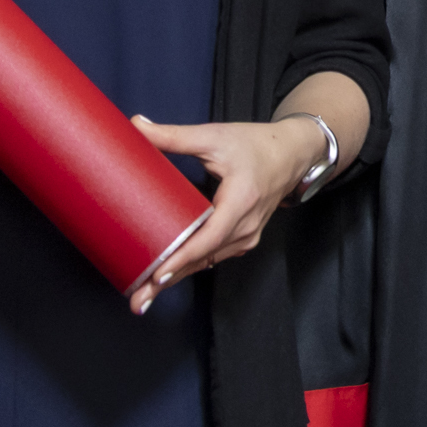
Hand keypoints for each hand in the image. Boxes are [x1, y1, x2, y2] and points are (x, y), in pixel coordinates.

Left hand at [125, 114, 325, 313]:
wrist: (292, 154)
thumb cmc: (255, 144)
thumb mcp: (214, 136)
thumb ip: (173, 135)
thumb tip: (134, 126)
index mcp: (241, 200)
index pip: (209, 238)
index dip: (183, 258)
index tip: (158, 275)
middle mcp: (247, 225)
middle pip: (203, 259)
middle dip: (169, 280)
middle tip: (138, 301)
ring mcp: (248, 236)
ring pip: (206, 262)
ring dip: (177, 277)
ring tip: (144, 295)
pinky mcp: (244, 239)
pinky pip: (213, 258)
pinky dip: (190, 267)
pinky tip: (167, 276)